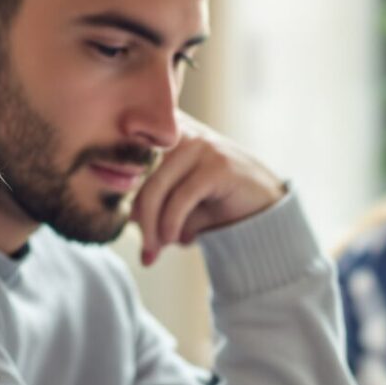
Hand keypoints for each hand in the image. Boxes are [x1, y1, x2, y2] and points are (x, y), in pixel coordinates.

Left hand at [129, 114, 286, 265]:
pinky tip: (174, 240)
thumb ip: (149, 207)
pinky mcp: (217, 164)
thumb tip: (125, 217)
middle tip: (146, 252)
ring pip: (157, 187)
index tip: (127, 227)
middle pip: (139, 177)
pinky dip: (171, 224)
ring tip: (156, 250)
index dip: (120, 194)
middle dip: (139, 220)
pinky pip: (181, 197)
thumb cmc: (214, 206)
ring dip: (152, 227)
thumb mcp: (175, 205)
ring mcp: (200, 145)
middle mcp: (180, 132)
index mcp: (163, 136)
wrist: (264, 210)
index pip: (127, 161)